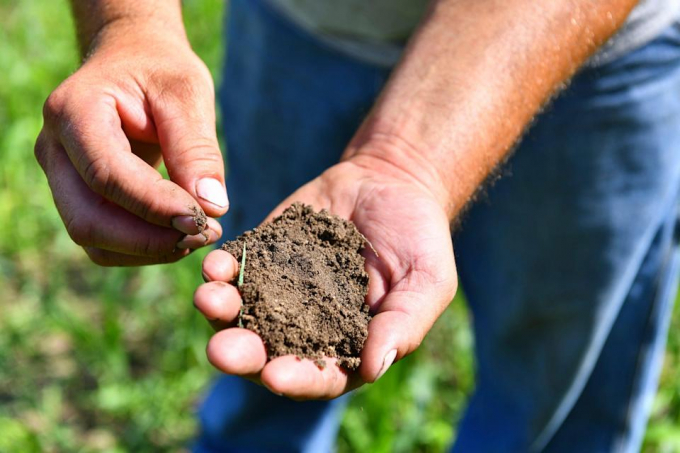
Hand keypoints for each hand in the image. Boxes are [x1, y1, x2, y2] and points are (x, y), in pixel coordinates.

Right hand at [35, 21, 226, 265]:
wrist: (132, 61)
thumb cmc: (160, 71)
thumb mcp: (186, 94)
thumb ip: (196, 148)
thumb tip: (212, 207)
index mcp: (75, 111)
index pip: (107, 175)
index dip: (154, 205)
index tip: (202, 219)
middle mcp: (55, 148)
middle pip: (88, 219)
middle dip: (150, 239)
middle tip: (205, 234)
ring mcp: (61, 176)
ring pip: (93, 238)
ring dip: (150, 249)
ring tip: (201, 233)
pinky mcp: (78, 196)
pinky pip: (103, 240)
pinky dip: (144, 247)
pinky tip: (180, 233)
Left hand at [194, 151, 456, 398]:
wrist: (392, 182)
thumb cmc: (419, 238)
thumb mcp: (428, 281)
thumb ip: (403, 324)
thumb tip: (375, 368)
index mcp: (347, 346)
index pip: (319, 375)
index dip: (297, 379)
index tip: (274, 376)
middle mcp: (307, 326)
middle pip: (268, 352)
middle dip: (243, 353)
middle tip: (221, 351)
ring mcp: (281, 289)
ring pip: (243, 311)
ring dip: (222, 311)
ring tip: (209, 299)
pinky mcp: (264, 254)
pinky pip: (238, 266)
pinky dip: (223, 269)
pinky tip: (215, 265)